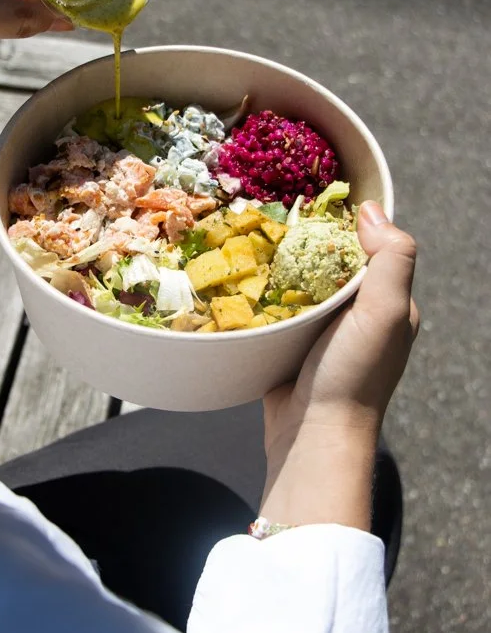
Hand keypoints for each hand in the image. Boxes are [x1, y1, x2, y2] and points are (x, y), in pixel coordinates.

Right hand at [260, 202, 418, 528]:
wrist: (312, 436)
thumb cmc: (354, 374)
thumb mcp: (385, 312)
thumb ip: (390, 259)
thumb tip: (370, 210)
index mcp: (388, 302)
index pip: (370, 247)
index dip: (345, 221)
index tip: (312, 196)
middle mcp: (357, 314)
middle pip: (330, 261)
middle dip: (304, 238)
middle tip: (270, 210)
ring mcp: (321, 330)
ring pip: (299, 282)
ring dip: (278, 263)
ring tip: (250, 232)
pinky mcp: (289, 343)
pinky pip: (275, 307)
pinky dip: (261, 291)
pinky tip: (241, 273)